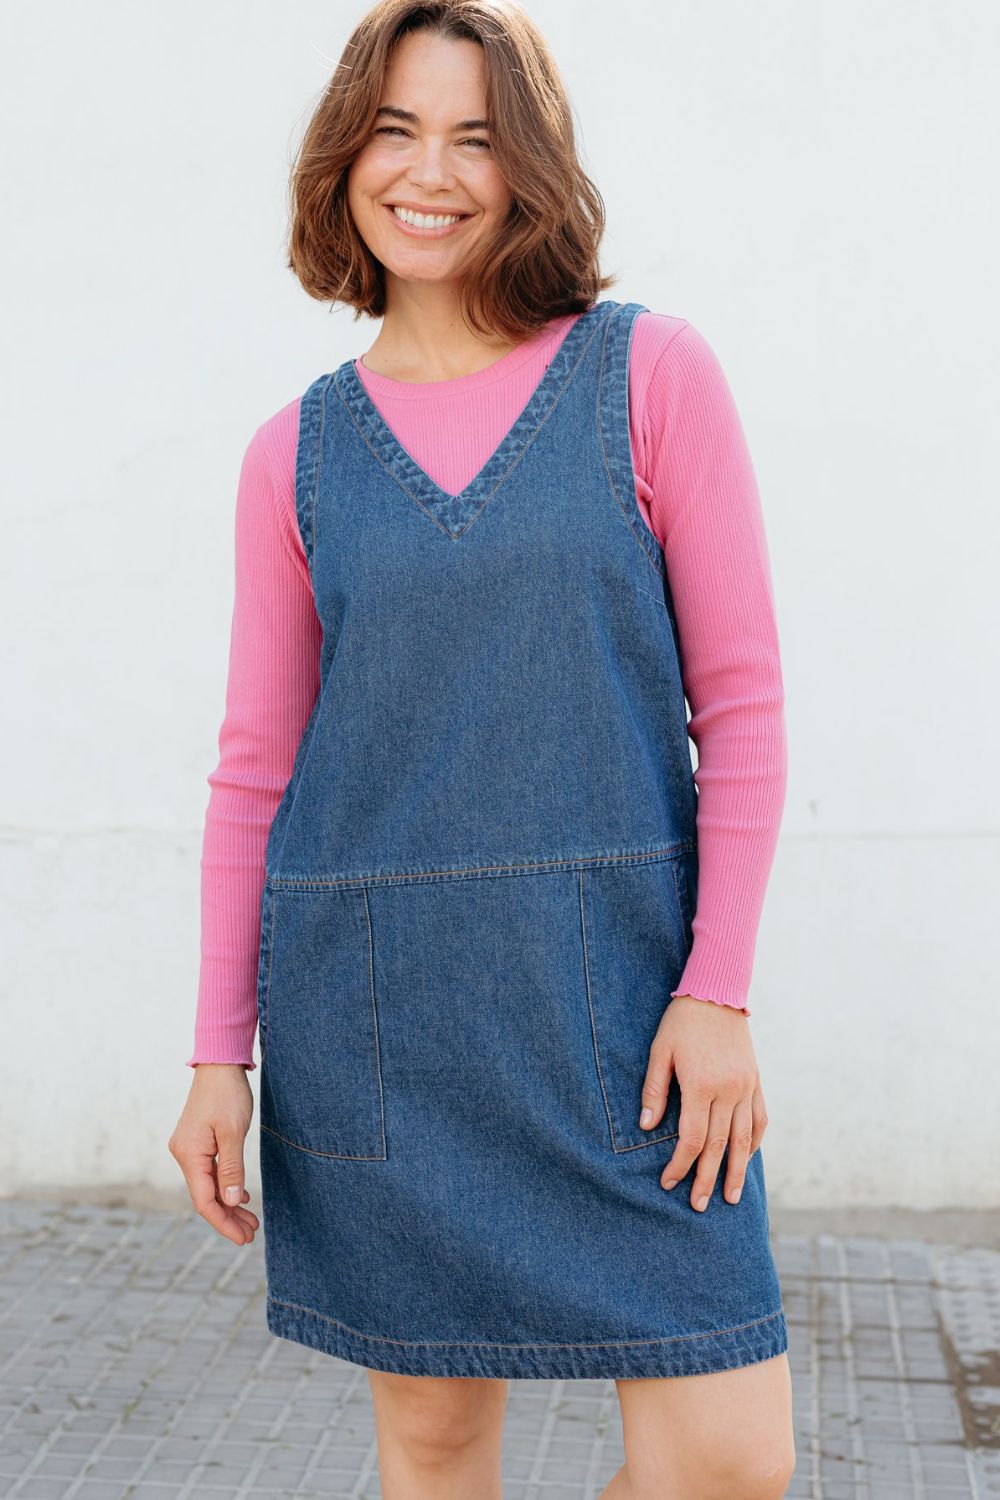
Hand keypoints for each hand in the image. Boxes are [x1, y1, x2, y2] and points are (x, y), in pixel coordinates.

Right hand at [168, 1064, 258, 1244]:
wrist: (219, 1063)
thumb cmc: (227, 1094)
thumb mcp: (232, 1132)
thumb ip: (231, 1168)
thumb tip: (229, 1201)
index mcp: (189, 1155)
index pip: (204, 1201)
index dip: (223, 1222)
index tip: (243, 1237)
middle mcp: (184, 1154)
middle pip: (205, 1197)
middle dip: (228, 1217)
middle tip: (251, 1233)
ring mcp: (189, 1148)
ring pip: (209, 1186)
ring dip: (228, 1203)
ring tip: (250, 1220)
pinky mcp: (197, 1142)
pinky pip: (210, 1172)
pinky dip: (225, 1186)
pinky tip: (240, 1196)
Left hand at [639, 994, 766, 1211]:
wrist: (717, 992)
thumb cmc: (681, 1022)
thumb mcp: (660, 1051)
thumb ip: (655, 1090)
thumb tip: (648, 1126)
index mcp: (701, 1085)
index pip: (692, 1139)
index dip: (680, 1165)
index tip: (669, 1183)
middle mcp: (728, 1090)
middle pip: (719, 1146)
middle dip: (708, 1179)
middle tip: (700, 1205)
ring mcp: (746, 1086)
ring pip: (744, 1138)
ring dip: (737, 1170)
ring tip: (731, 1197)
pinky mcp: (756, 1080)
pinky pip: (760, 1118)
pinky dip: (754, 1142)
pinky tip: (746, 1158)